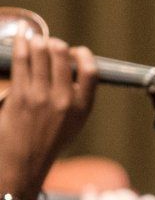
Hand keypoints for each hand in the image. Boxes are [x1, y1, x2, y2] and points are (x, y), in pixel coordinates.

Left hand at [0, 33, 97, 196]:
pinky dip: (21, 46)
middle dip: (55, 44)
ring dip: (37, 42)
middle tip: (50, 46)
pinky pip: (21, 61)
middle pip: (61, 55)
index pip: (90, 71)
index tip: (76, 51)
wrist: (26, 159)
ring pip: (40, 52)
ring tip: (35, 42)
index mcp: (82, 107)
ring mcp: (40, 96)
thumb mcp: (76, 120)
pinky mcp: (20, 94)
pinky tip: (22, 40)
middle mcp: (64, 100)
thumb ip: (77, 95)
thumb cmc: (50, 138)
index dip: (83, 54)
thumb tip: (69, 64)